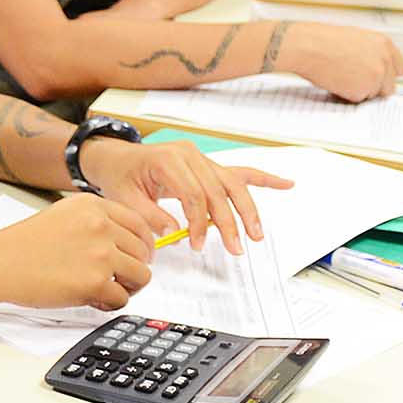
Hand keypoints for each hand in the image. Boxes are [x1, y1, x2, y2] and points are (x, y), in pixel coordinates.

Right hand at [0, 195, 155, 312]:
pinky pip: (123, 299)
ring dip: (127, 286)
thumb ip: (95, 222)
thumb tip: (125, 243)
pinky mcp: (95, 282)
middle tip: (119, 277)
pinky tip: (92, 298)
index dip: (143, 244)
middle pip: (143, 252)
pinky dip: (110, 303)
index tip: (139, 255)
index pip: (140, 224)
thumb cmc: (22, 245)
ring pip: (141, 276)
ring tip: (106, 288)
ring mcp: (100, 254)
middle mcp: (100, 226)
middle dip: (134, 267)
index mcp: (93, 206)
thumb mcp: (62, 215)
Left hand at [78, 135, 287, 256]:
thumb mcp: (123, 198)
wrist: (117, 158)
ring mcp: (200, 157)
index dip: (198, 222)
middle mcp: (188, 154)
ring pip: (232, 183)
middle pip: (217, 189)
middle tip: (236, 248)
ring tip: (257, 233)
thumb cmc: (120, 177)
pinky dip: (262, 179)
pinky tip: (285, 184)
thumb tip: (174, 232)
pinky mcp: (208, 164)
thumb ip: (148, 215)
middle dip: (229, 222)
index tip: (195, 244)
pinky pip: (238, 172)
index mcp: (167, 160)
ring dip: (248, 209)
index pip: (193, 194)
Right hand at [278, 22, 402, 101]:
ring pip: (372, 94)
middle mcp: (384, 61)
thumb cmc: (323, 40)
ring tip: (340, 77)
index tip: (381, 79)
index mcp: (384, 44)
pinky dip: (346, 95)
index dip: (388, 75)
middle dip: (374, 87)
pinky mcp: (362, 91)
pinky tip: (335, 82)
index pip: (400, 68)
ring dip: (358, 91)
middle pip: (389, 86)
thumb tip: (373, 68)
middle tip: (355, 82)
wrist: (308, 47)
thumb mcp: (355, 38)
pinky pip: (357, 100)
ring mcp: (375, 77)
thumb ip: (371, 53)